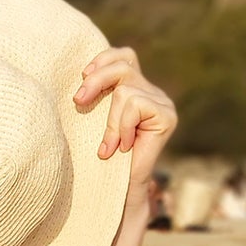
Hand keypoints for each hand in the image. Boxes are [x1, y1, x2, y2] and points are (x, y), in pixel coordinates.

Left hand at [73, 47, 177, 203]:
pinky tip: (122, 147)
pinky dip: (121, 127)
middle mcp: (153, 92)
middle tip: (78, 101)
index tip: (82, 75)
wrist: (118, 188)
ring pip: (125, 91)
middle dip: (96, 81)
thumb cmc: (101, 156)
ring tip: (109, 145)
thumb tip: (82, 73)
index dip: (104, 59)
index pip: (124, 57)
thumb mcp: (94, 119)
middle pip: (123, 67)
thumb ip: (97, 95)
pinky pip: (135, 106)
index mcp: (136, 88)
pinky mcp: (168, 116)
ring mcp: (163, 104)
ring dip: (110, 120)